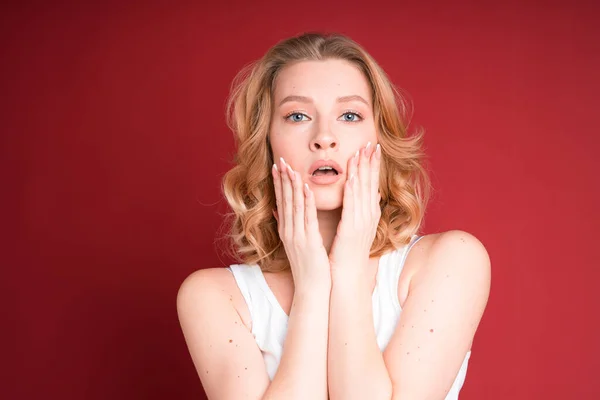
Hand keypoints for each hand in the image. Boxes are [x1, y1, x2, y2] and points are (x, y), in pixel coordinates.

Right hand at [272, 157, 331, 289]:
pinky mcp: (308, 242)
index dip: (278, 183)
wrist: (312, 289)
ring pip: (294, 205)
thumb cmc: (308, 266)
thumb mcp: (294, 243)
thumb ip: (286, 225)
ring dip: (292, 185)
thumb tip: (277, 209)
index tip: (277, 165)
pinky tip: (306, 187)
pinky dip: (306, 201)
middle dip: (282, 178)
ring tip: (291, 167)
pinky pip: (307, 218)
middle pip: (284, 200)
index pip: (280, 201)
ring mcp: (297, 236)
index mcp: (286, 230)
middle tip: (280, 159)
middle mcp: (288, 231)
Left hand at [328, 142, 381, 279]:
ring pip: (363, 190)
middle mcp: (368, 215)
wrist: (347, 276)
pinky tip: (351, 176)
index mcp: (368, 214)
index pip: (372, 184)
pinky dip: (352, 190)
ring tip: (361, 151)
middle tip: (371, 142)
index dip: (373, 165)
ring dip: (362, 170)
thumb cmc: (348, 253)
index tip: (373, 147)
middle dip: (370, 161)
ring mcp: (362, 222)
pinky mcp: (352, 229)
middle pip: (371, 183)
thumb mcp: (356, 228)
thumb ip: (361, 211)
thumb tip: (370, 196)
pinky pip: (352, 205)